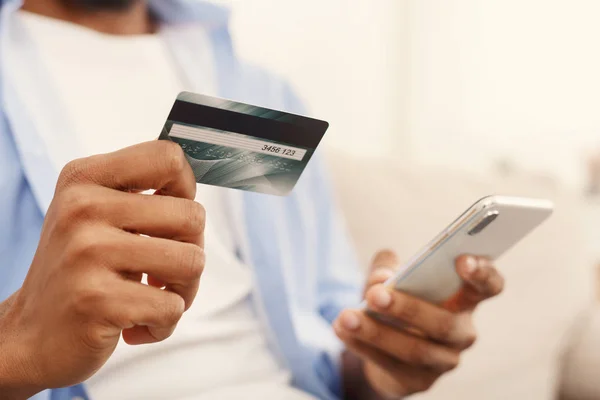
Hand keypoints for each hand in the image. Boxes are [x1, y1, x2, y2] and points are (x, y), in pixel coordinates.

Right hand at [0, 141, 204, 397]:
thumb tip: (195, 182)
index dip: (186, 190)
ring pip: (192, 261)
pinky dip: (164, 324)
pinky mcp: (97, 299)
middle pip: (193, 216)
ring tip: (153, 298)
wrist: (31, 336)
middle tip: (163, 272)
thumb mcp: (96, 216)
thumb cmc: (81, 272)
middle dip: (192, 251)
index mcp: (85, 178)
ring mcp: (88, 252)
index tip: (171, 219)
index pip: (169, 157)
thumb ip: (141, 193)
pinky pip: (172, 307)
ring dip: (184, 291)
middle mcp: (83, 207)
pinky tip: (134, 325)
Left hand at [335, 250, 503, 398]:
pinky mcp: (418, 381)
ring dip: (377, 332)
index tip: (462, 260)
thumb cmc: (398, 299)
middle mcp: (461, 332)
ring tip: (346, 316)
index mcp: (464, 299)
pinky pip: (391, 365)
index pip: (488, 287)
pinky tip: (342, 330)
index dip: (482, 274)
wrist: (384, 345)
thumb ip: (387, 268)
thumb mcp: (391, 277)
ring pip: (415, 350)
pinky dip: (363, 346)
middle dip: (407, 308)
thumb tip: (383, 278)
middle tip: (375, 294)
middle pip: (445, 324)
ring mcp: (443, 360)